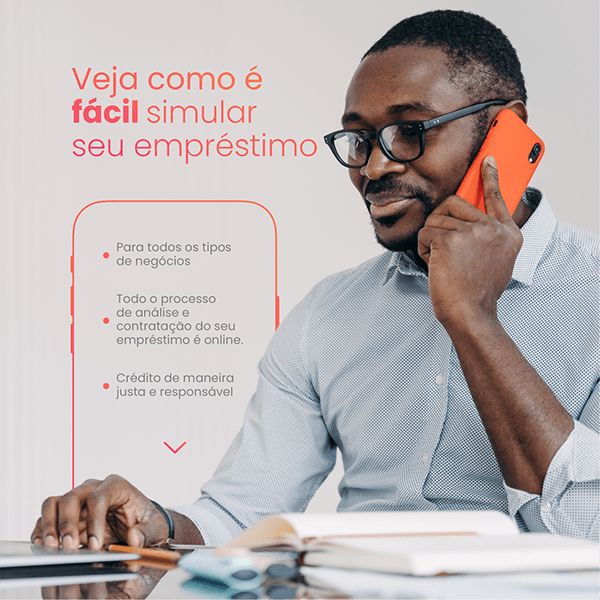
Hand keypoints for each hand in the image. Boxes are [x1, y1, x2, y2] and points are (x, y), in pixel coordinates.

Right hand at [31, 474, 168, 549]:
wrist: (140, 524)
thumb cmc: (146, 521)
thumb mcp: (154, 527)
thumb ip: (146, 533)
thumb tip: (133, 538)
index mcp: (116, 486)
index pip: (98, 497)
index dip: (94, 521)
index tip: (96, 544)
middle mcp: (93, 489)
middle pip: (72, 497)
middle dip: (67, 524)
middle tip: (69, 548)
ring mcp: (78, 500)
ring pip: (54, 504)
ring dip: (50, 525)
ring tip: (52, 547)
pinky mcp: (67, 514)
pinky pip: (47, 517)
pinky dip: (42, 530)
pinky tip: (44, 545)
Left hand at [417, 156, 522, 326]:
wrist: (469, 313)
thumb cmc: (477, 292)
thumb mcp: (497, 261)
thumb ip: (489, 238)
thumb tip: (472, 221)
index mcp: (508, 234)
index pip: (498, 198)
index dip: (491, 177)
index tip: (486, 161)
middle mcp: (493, 229)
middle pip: (454, 204)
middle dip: (441, 222)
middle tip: (444, 246)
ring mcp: (472, 232)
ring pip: (435, 220)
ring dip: (432, 241)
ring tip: (443, 262)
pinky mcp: (449, 239)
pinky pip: (425, 233)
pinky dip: (423, 249)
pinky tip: (435, 264)